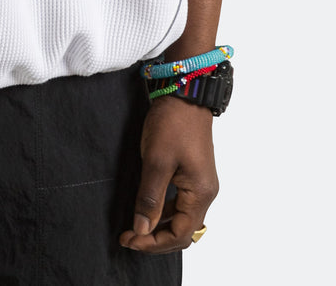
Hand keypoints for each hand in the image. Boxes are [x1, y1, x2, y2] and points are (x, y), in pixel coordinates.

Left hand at [120, 96, 218, 253]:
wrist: (184, 93)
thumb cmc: (173, 123)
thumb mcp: (156, 161)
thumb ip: (150, 198)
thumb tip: (142, 229)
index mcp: (200, 192)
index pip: (180, 234)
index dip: (154, 242)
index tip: (130, 239)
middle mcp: (205, 192)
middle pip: (183, 230)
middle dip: (156, 238)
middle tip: (129, 237)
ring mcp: (200, 183)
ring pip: (182, 218)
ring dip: (160, 226)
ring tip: (135, 226)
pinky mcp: (193, 173)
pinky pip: (181, 203)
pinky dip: (165, 211)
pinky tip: (148, 208)